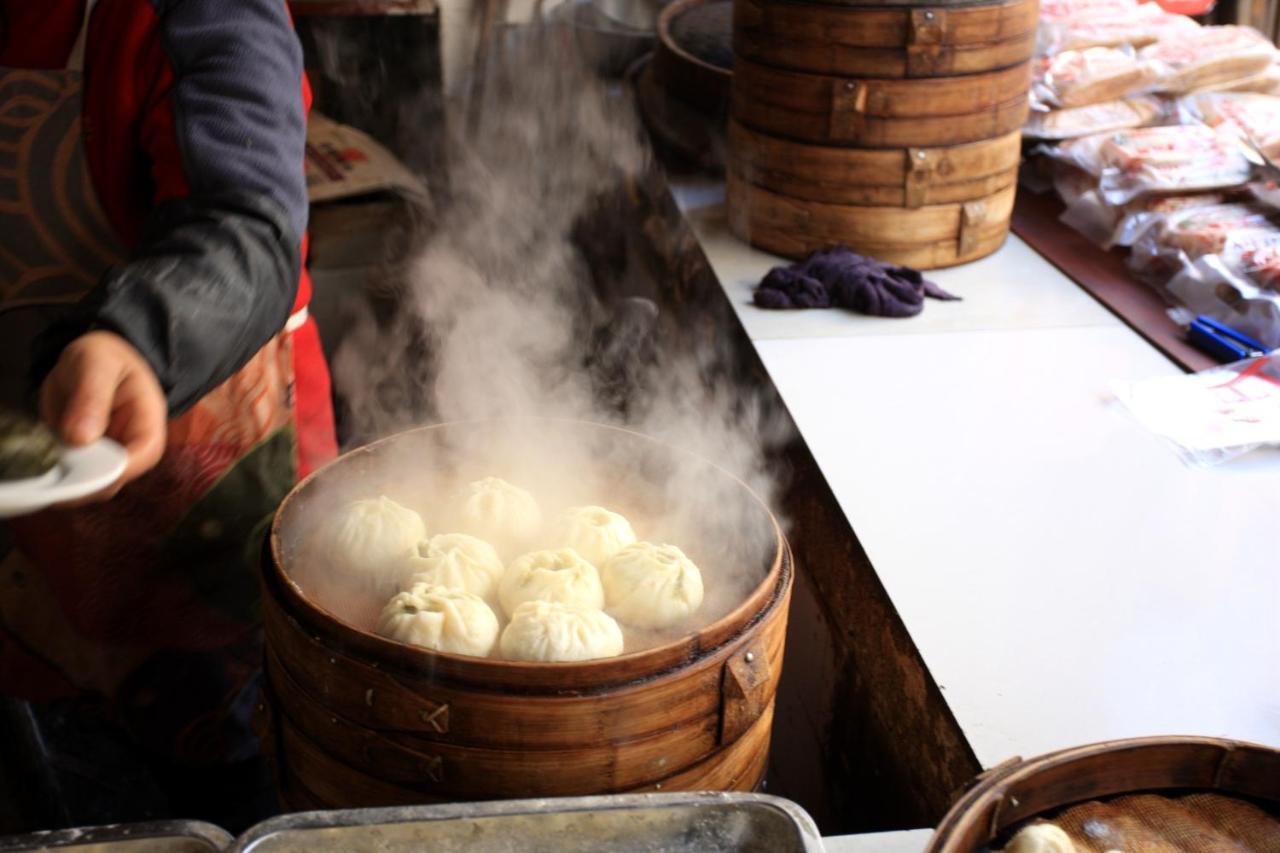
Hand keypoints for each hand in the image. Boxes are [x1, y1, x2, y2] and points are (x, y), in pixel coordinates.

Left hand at [39, 331, 166, 502]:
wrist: (90, 358)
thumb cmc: (103, 356)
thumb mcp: (96, 365)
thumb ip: (91, 397)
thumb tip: (80, 438)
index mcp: (147, 419)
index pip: (144, 453)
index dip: (117, 468)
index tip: (82, 473)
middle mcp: (131, 443)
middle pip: (117, 477)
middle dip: (85, 483)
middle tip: (51, 477)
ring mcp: (107, 454)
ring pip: (92, 483)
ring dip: (65, 481)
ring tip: (42, 471)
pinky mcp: (84, 458)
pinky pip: (71, 475)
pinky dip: (53, 474)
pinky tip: (38, 467)